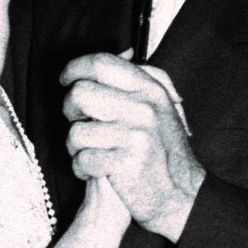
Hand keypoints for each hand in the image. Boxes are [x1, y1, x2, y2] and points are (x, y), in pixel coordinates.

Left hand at [61, 53, 205, 242]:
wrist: (182, 196)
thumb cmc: (164, 152)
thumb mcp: (162, 107)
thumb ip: (143, 77)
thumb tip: (124, 51)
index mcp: (150, 90)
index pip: (102, 64)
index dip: (75, 67)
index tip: (66, 78)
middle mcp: (144, 108)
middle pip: (80, 93)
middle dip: (70, 109)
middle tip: (80, 121)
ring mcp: (136, 135)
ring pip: (76, 131)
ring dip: (76, 146)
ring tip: (92, 151)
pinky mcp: (126, 163)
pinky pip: (82, 159)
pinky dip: (83, 169)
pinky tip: (98, 170)